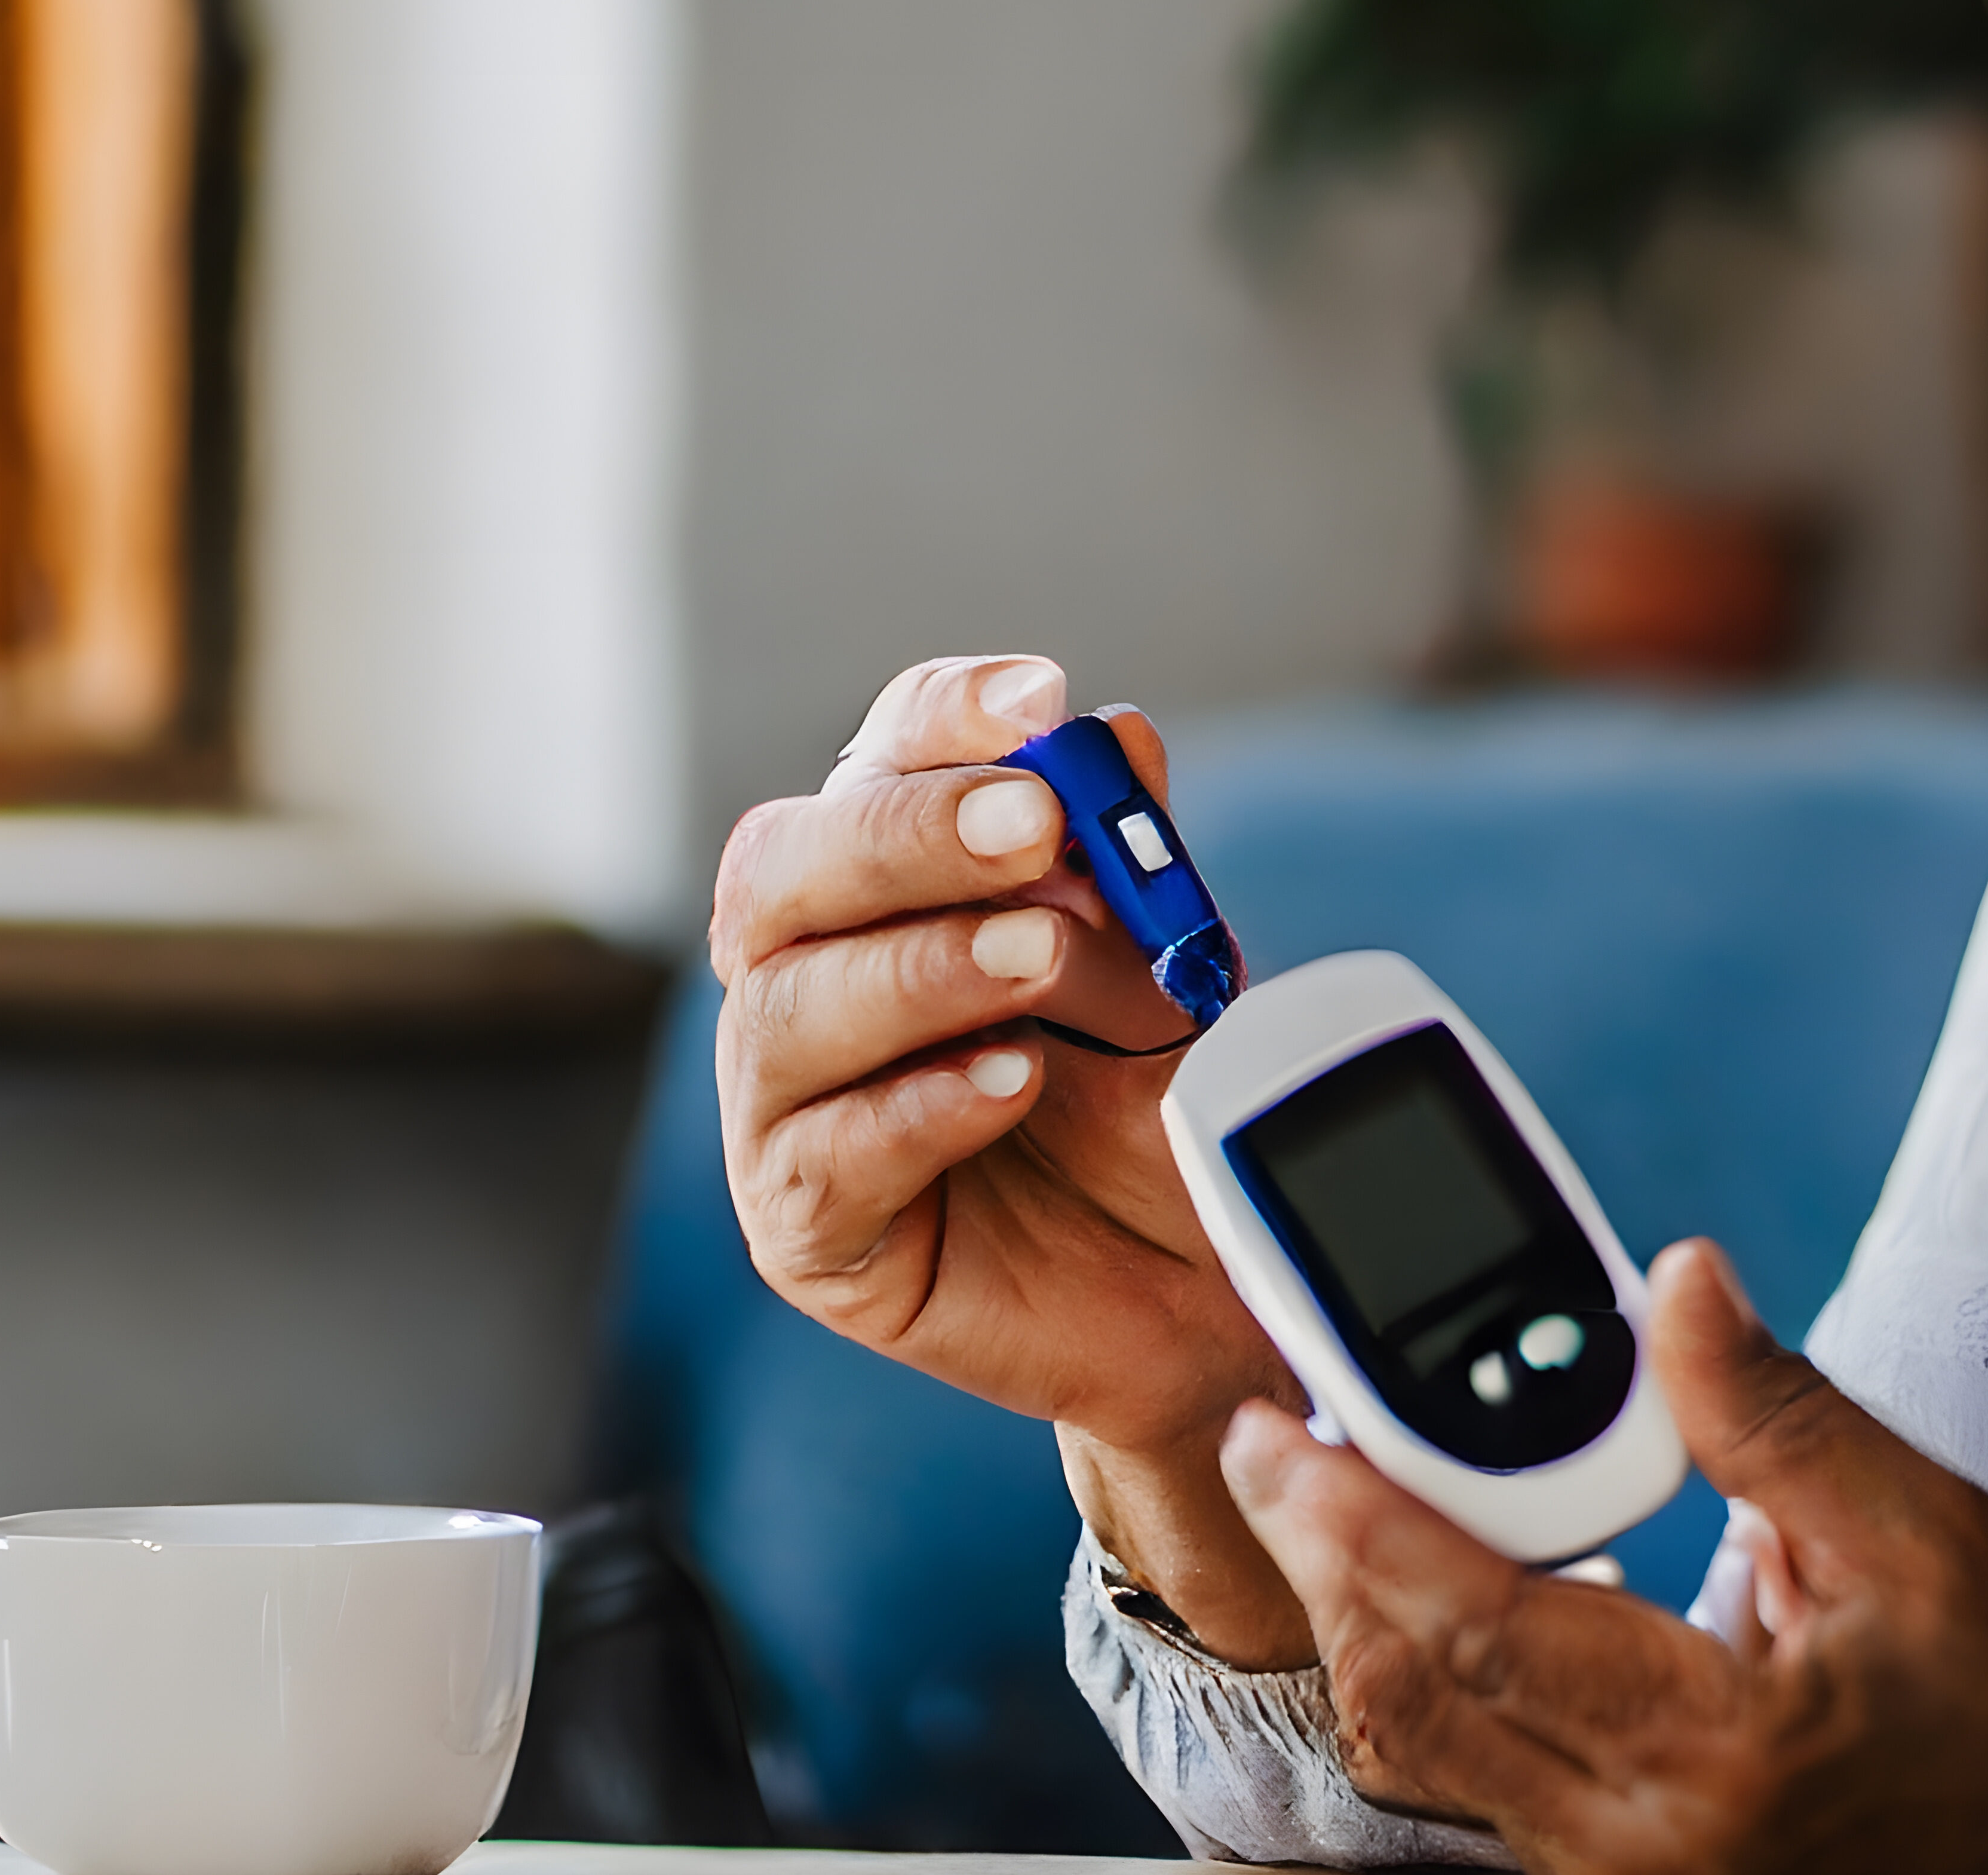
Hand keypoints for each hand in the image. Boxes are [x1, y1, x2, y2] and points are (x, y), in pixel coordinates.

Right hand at [709, 654, 1303, 1646]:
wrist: (1200, 1290)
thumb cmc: (1158, 1106)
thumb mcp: (1170, 970)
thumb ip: (1134, 868)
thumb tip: (1120, 737)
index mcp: (888, 882)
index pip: (881, 760)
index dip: (947, 719)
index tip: (1042, 697)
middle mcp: (808, 972)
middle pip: (788, 867)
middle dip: (911, 832)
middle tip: (1033, 820)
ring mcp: (787, 1104)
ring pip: (788, 1009)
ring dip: (920, 969)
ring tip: (1038, 959)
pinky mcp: (807, 1229)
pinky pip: (825, 1155)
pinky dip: (919, 1106)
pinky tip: (1012, 1080)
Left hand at [1225, 1241, 1987, 1874]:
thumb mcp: (1929, 1533)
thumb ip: (1780, 1414)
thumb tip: (1677, 1284)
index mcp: (1716, 1750)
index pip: (1481, 1629)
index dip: (1359, 1526)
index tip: (1283, 1433)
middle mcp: (1642, 1840)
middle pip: (1409, 1701)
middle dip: (1320, 1564)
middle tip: (1276, 1442)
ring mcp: (1623, 1874)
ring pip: (1424, 1752)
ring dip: (1363, 1621)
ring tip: (1336, 1494)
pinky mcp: (1622, 1871)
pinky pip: (1476, 1779)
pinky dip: (1431, 1672)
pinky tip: (1434, 1580)